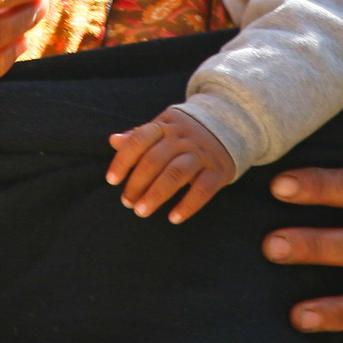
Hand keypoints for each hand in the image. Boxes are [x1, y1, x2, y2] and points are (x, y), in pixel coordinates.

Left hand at [106, 107, 235, 222]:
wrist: (231, 124)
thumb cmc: (186, 132)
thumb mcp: (164, 127)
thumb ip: (138, 136)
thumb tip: (113, 140)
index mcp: (165, 125)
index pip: (139, 140)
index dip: (123, 161)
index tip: (112, 180)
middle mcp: (183, 138)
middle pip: (155, 160)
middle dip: (137, 184)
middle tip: (127, 202)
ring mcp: (202, 153)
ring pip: (176, 174)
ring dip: (156, 195)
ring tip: (142, 211)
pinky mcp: (218, 170)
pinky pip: (202, 189)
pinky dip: (187, 205)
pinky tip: (174, 218)